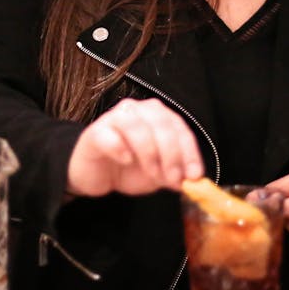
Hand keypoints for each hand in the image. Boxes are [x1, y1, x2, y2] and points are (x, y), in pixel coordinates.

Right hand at [67, 98, 203, 197]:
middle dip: (172, 154)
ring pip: (137, 126)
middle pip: (161, 124)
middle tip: (174, 179)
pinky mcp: (95, 132)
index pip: (180, 129)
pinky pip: (109, 136)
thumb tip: (191, 179)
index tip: (194, 175)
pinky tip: (126, 160)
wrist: (97, 175)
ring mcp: (114, 118)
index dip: (190, 153)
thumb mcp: (158, 173)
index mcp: (159, 116)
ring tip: (152, 174)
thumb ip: (174, 173)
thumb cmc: (128, 168)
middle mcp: (139, 110)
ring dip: (149, 153)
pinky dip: (120, 148)